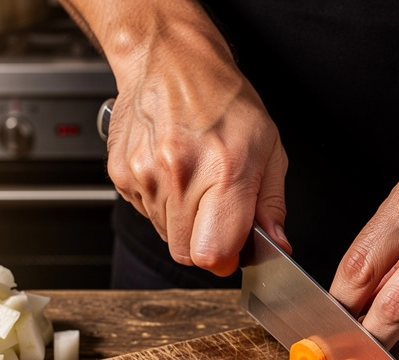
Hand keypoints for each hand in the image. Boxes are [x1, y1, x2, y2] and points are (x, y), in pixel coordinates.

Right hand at [103, 21, 288, 274]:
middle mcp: (180, 174)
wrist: (171, 61)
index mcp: (224, 170)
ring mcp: (146, 175)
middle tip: (216, 210)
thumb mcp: (268, 146)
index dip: (224, 259)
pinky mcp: (122, 174)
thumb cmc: (222, 99)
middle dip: (204, 241)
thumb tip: (276, 244)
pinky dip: (161, 203)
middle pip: (186, 253)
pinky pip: (146, 213)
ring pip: (165, 235)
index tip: (232, 249)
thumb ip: (271, 203)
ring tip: (193, 180)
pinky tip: (172, 172)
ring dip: (182, 221)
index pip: (212, 253)